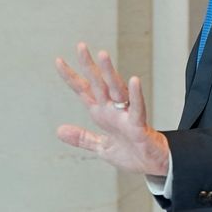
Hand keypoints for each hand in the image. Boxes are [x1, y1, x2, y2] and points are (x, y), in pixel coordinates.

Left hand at [55, 42, 169, 175]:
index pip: (83, 91)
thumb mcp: (101, 147)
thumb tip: (59, 130)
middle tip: (80, 46)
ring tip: (103, 55)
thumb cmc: (131, 152)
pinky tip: (134, 81)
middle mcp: (113, 109)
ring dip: (110, 73)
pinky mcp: (139, 125)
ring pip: (117, 89)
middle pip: (99, 83)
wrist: (152, 165)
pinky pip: (137, 108)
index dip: (71, 77)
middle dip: (89, 65)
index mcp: (102, 113)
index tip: (58, 60)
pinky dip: (135, 95)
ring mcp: (126, 115)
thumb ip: (82, 137)